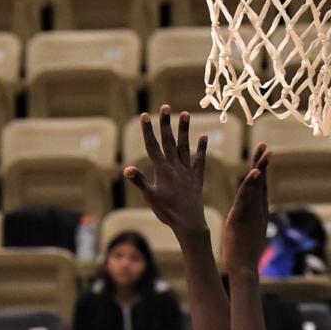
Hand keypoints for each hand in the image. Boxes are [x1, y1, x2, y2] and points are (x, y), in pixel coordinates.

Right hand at [123, 105, 207, 233]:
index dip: (148, 131)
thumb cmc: (167, 212)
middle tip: (166, 106)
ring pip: (184, 146)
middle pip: (169, 141)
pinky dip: (201, 149)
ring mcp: (187, 171)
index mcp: (162, 170)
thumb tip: (126, 169)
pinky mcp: (196, 178)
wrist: (189, 223)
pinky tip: (204, 137)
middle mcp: (175, 167)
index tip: (144, 115)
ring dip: (184, 130)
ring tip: (185, 114)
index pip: (152, 146)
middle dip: (166, 124)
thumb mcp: (150, 197)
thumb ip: (139, 181)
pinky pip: (199, 160)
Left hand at [223, 144, 270, 273]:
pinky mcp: (241, 217)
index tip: (264, 156)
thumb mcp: (248, 235)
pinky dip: (251, 183)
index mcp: (259, 213)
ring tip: (263, 150)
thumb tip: (245, 221)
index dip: (263, 171)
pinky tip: (254, 171)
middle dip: (263, 163)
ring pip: (257, 186)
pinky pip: (246, 197)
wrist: (244, 269)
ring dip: (259, 167)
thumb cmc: (243, 256)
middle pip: (262, 182)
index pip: (261, 188)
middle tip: (265, 146)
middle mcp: (259, 210)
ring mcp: (252, 213)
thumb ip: (248, 225)